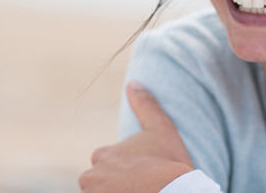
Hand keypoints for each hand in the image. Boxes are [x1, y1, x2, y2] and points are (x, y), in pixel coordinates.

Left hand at [79, 81, 193, 192]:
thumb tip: (132, 83)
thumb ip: (145, 105)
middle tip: (141, 188)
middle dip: (117, 187)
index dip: (126, 173)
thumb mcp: (161, 129)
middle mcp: (91, 176)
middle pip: (102, 184)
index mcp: (102, 154)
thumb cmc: (168, 163)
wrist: (173, 192)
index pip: (107, 166)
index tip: (143, 177)